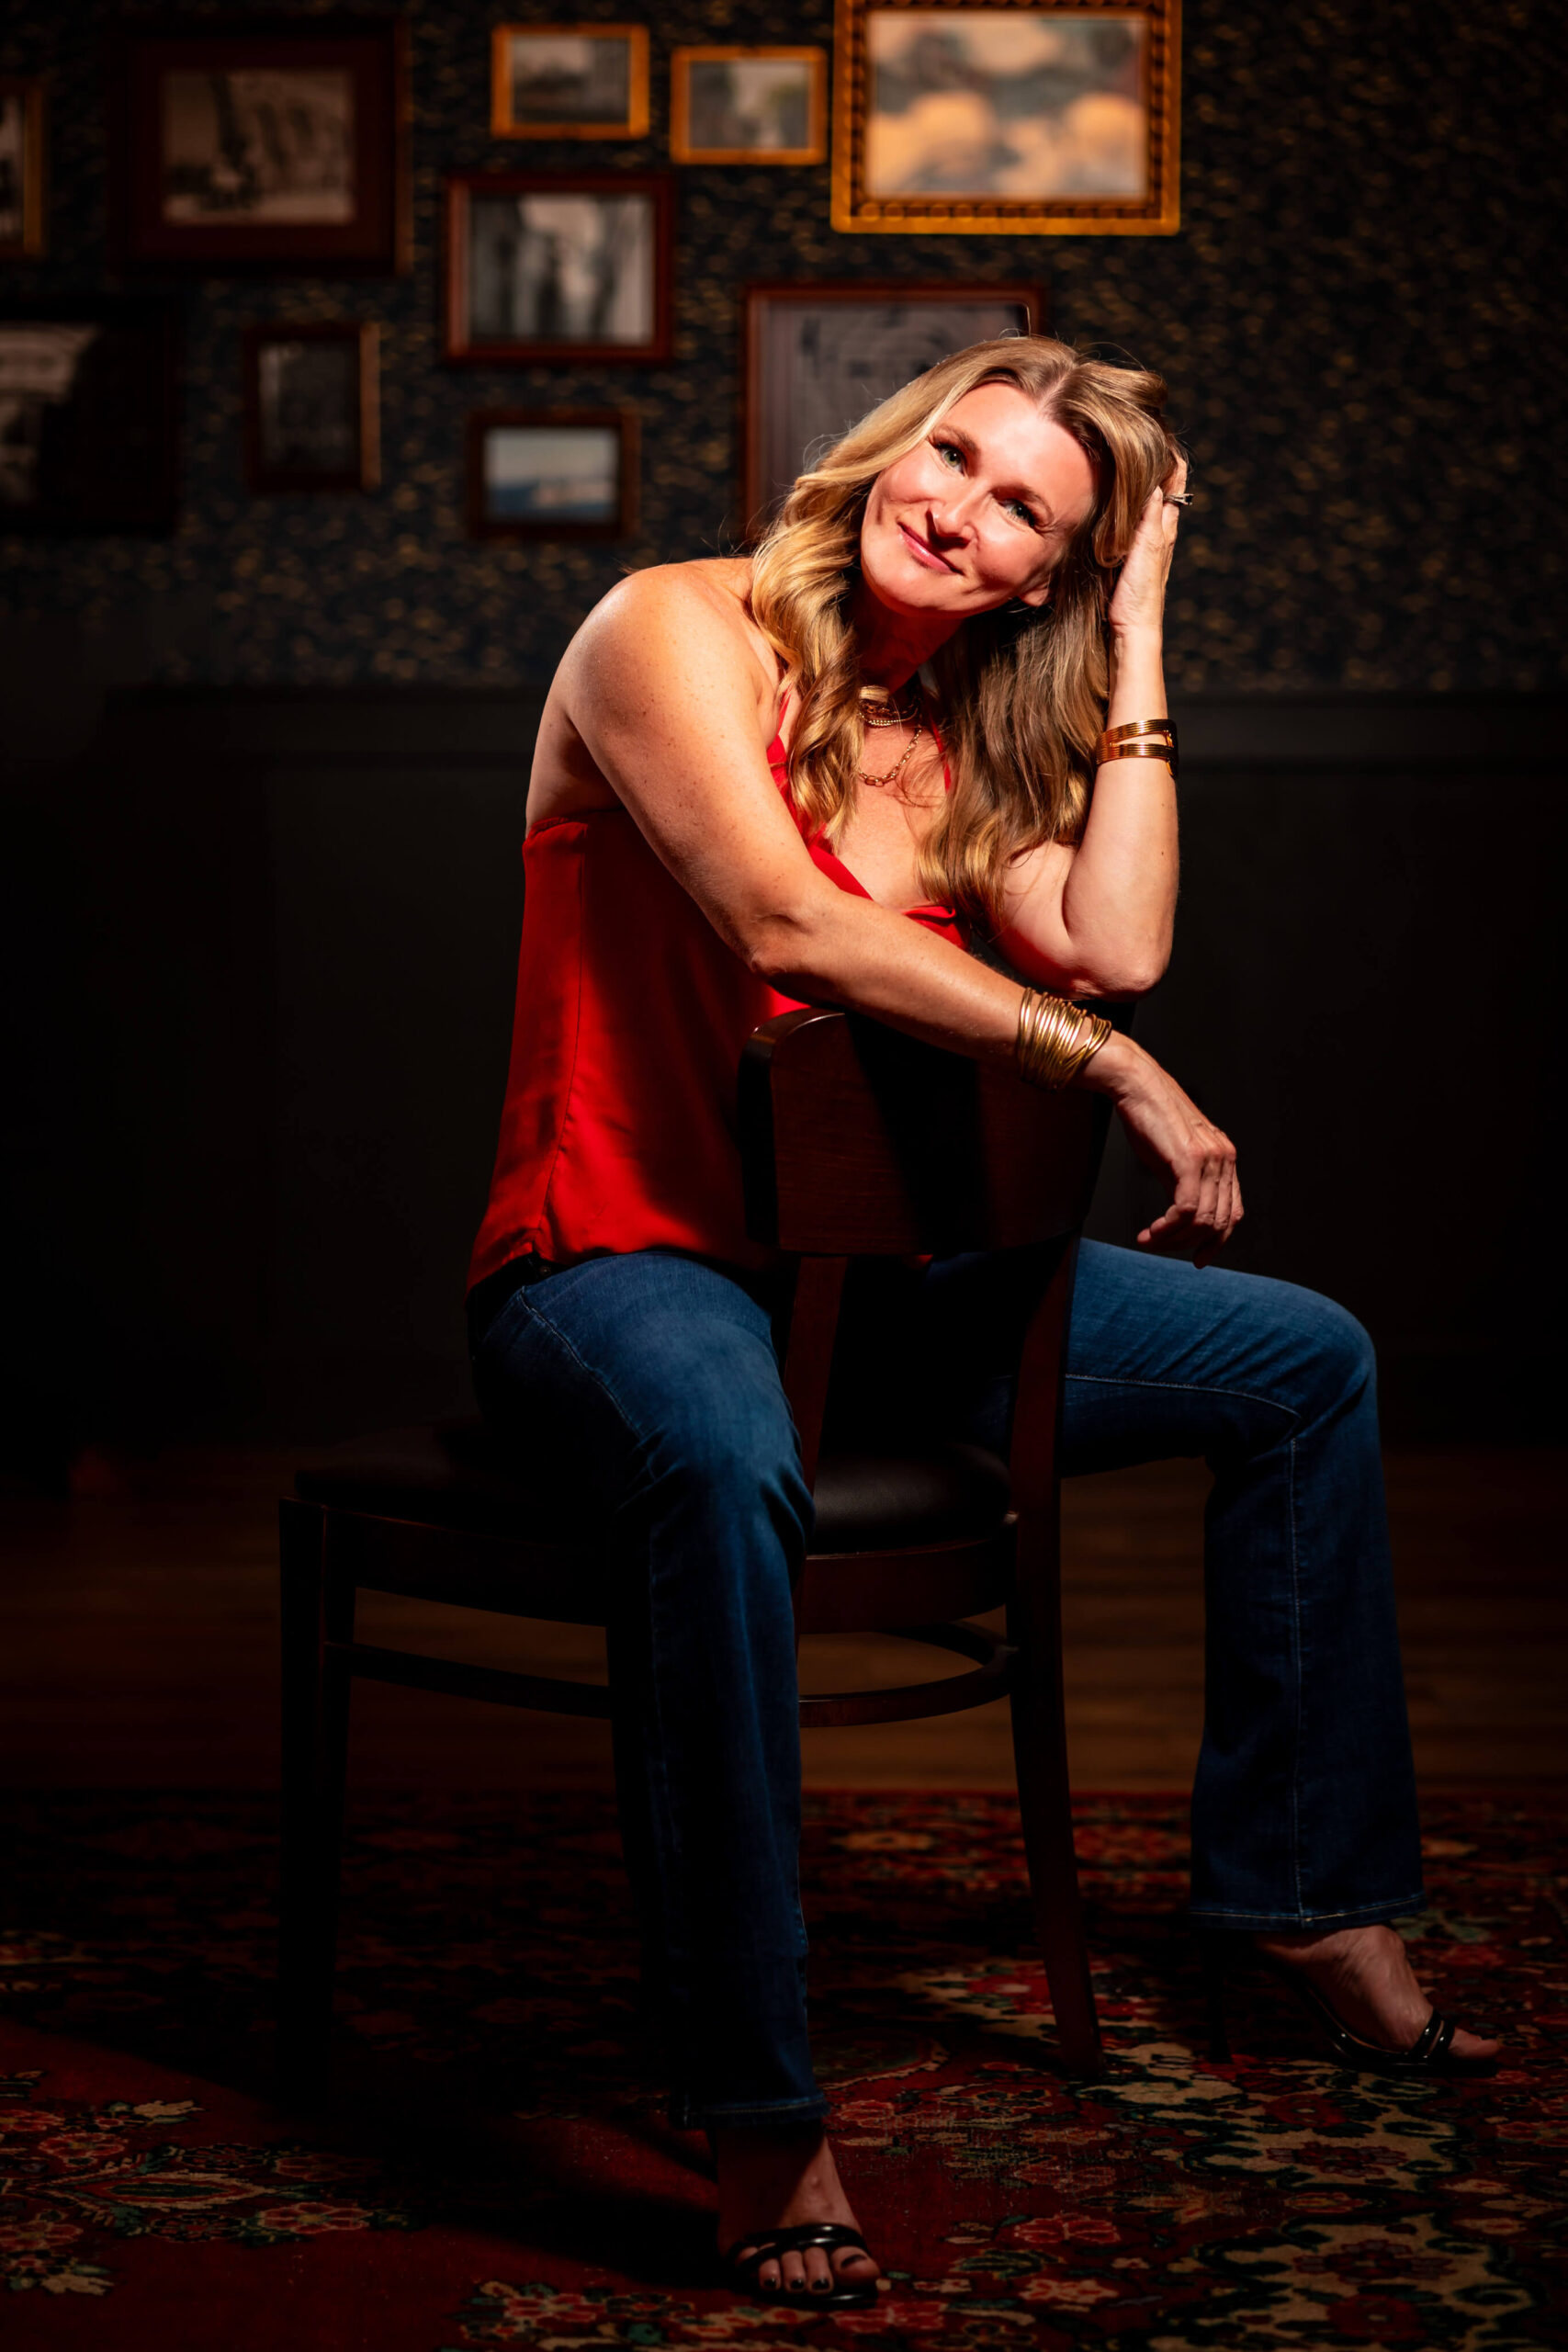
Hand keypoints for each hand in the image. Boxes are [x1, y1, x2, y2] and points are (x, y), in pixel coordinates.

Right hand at [1084, 1031, 1241, 1265]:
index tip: (1198, 1259)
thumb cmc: (1149, 1118)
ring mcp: (1210, 1158)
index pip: (1233, 1213)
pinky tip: (1150, 1232)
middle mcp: (1224, 1159)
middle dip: (1190, 1244)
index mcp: (1224, 1159)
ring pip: (1204, 1219)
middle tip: (1160, 1247)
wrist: (1136, 1085)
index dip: (1217, 1241)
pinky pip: (1188, 1208)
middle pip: (1221, 1221)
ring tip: (1149, 1240)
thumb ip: (1183, 1185)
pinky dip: (1169, 1228)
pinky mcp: (1190, 1159)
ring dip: (1174, 1239)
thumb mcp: (1171, 1157)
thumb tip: (1181, 1217)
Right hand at [1106, 453, 1186, 642]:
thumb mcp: (1146, 553)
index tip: (1162, 433)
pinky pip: (1135, 522)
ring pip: (1150, 505)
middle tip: (1148, 437)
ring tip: (1134, 461)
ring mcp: (1147, 546)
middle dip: (1160, 465)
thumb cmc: (1140, 596)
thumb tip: (1157, 484)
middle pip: (1165, 491)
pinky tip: (1122, 503)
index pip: (1175, 484)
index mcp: (1165, 530)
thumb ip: (1150, 520)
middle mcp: (1159, 534)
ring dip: (1146, 484)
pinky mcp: (1132, 556)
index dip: (1172, 459)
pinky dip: (1131, 506)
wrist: (1132, 631)